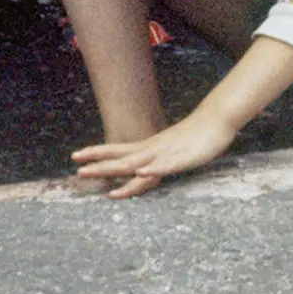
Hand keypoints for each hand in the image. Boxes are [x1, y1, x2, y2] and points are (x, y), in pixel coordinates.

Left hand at [72, 113, 237, 199]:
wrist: (217, 120)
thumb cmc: (195, 135)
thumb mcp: (171, 147)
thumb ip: (157, 157)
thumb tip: (144, 165)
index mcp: (150, 147)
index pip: (118, 150)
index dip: (97, 153)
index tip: (76, 156)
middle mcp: (153, 149)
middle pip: (122, 159)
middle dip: (99, 165)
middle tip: (78, 170)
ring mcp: (166, 153)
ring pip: (137, 163)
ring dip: (116, 169)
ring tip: (97, 173)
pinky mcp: (182, 158)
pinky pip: (165, 166)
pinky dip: (152, 170)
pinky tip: (142, 173)